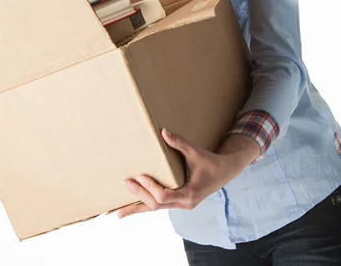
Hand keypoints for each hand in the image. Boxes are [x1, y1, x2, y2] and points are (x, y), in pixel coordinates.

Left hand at [116, 128, 259, 217]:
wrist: (224, 173)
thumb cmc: (210, 162)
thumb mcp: (196, 152)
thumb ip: (180, 143)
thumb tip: (163, 131)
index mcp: (189, 193)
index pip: (164, 196)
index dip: (150, 187)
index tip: (140, 175)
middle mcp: (184, 203)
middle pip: (156, 205)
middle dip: (138, 196)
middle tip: (124, 183)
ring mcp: (181, 205)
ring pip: (156, 209)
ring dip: (138, 208)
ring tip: (118, 212)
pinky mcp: (178, 202)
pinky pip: (159, 205)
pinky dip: (145, 206)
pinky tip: (132, 208)